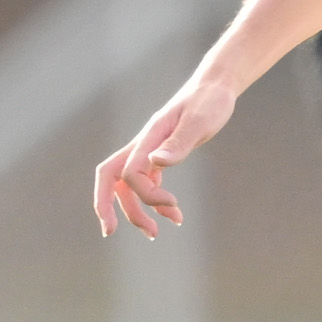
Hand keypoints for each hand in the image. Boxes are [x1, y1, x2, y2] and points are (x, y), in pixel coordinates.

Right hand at [95, 68, 241, 239]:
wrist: (215, 87)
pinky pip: (147, 183)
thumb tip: (156, 163)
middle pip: (111, 178)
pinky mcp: (160, 155)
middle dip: (106, 205)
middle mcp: (143, 145)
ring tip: (155, 233)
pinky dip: (155, 202)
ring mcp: (149, 151)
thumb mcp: (200, 121)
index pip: (129, 172)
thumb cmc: (210, 102)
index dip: (145, 194)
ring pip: (128, 186)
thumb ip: (178, 143)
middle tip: (110, 232)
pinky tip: (173, 215)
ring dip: (136, 211)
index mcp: (148, 137)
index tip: (173, 204)